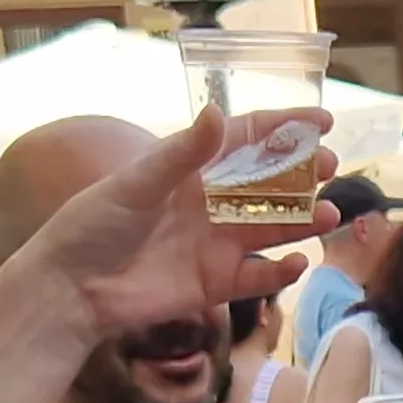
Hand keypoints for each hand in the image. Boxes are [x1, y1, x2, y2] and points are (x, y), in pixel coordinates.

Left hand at [0, 107, 338, 344]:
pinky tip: (298, 263)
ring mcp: (215, 245)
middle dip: (304, 174)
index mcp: (190, 171)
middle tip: (332, 168)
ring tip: (329, 215)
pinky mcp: (215, 285)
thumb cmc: (92, 226)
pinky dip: (281, 273)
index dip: (284, 129)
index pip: (246, 141)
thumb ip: (181, 154)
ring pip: (273, 230)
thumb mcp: (135, 184)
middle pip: (270, 184)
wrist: (70, 290)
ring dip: (303, 221)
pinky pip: (258, 278)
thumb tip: (217, 112)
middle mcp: (210, 205)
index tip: (323, 122)